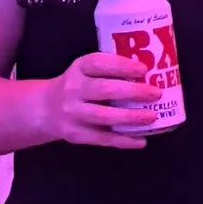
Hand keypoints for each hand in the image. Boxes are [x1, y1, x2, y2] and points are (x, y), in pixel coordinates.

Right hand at [36, 49, 161, 149]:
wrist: (46, 108)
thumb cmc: (79, 87)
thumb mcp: (87, 71)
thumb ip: (111, 71)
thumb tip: (154, 75)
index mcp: (79, 68)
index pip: (99, 63)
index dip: (122, 66)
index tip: (143, 69)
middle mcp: (73, 89)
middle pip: (104, 90)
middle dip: (133, 92)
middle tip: (156, 94)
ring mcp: (72, 113)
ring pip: (103, 116)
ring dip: (130, 117)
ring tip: (152, 116)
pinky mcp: (75, 134)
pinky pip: (102, 138)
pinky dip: (123, 140)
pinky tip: (140, 140)